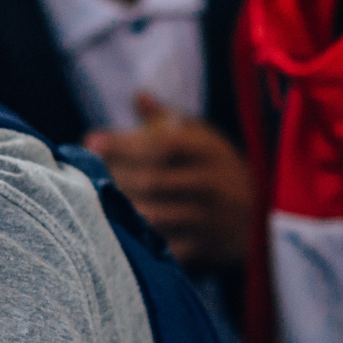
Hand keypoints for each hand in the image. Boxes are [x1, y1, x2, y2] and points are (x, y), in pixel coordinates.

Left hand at [87, 94, 254, 269]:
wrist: (260, 214)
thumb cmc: (215, 167)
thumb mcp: (199, 138)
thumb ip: (165, 118)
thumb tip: (138, 95)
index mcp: (207, 151)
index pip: (161, 145)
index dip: (123, 144)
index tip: (90, 141)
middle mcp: (211, 184)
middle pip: (153, 181)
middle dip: (114, 177)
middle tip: (83, 173)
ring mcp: (209, 219)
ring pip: (155, 216)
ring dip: (121, 209)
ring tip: (93, 200)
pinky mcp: (205, 247)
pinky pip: (165, 246)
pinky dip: (139, 240)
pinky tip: (116, 230)